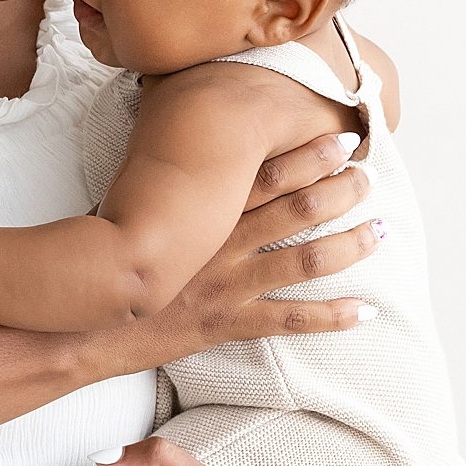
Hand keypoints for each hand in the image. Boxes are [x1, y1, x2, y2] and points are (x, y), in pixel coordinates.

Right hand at [79, 133, 377, 381]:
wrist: (84, 325)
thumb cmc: (100, 263)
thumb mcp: (123, 212)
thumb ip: (158, 189)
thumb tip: (175, 155)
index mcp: (199, 212)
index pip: (264, 174)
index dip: (308, 155)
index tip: (340, 140)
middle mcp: (220, 244)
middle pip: (296, 209)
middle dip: (341, 190)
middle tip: (368, 178)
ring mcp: (227, 285)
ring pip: (305, 261)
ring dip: (350, 245)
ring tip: (381, 231)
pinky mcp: (227, 323)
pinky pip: (290, 320)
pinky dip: (333, 316)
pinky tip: (366, 310)